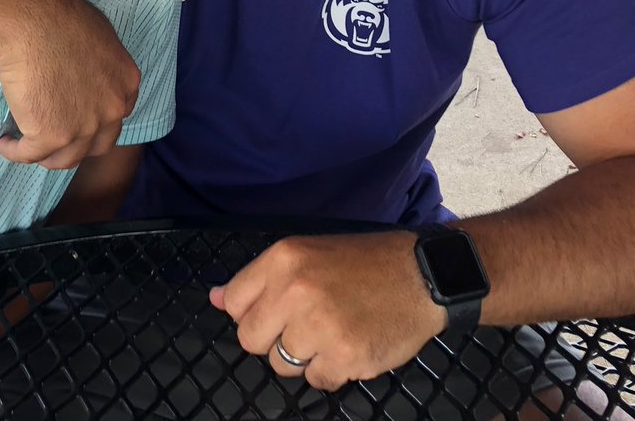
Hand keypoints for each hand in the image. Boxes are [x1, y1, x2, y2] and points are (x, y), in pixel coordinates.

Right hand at [0, 0, 139, 169]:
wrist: (31, 20)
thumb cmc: (57, 15)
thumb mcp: (97, 37)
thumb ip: (99, 65)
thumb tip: (83, 75)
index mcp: (126, 83)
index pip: (116, 117)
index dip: (94, 124)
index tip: (74, 122)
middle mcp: (113, 109)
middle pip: (97, 145)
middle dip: (75, 145)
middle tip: (52, 138)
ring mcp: (85, 125)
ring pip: (66, 158)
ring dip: (46, 155)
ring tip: (27, 144)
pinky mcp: (53, 134)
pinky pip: (31, 154)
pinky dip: (16, 152)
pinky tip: (5, 142)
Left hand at [208, 232, 446, 390]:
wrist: (420, 274)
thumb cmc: (363, 263)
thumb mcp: (307, 253)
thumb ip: (260, 279)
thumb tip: (214, 298)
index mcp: (283, 259)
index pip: (233, 302)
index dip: (251, 312)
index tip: (274, 311)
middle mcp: (296, 290)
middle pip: (250, 339)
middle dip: (273, 339)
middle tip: (305, 324)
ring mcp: (319, 325)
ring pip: (282, 364)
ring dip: (305, 356)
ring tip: (333, 331)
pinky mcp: (344, 356)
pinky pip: (317, 380)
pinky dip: (332, 370)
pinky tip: (351, 344)